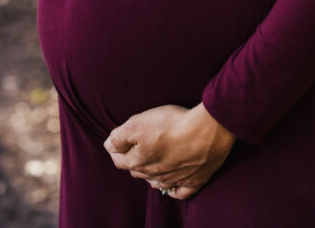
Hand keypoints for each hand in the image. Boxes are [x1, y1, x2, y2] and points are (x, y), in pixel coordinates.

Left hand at [103, 103, 236, 199]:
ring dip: (152, 174)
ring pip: (157, 182)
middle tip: (136, 148)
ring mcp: (175, 180)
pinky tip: (172, 185)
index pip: (119, 160)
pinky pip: (180, 192)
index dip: (116, 149)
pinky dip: (174, 189)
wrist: (206, 130)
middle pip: (138, 171)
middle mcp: (154, 175)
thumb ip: (119, 136)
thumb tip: (108, 145)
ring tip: (153, 164)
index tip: (117, 141)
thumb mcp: (138, 123)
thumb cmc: (171, 124)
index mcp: (138, 162)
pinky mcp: (194, 180)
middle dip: (134, 160)